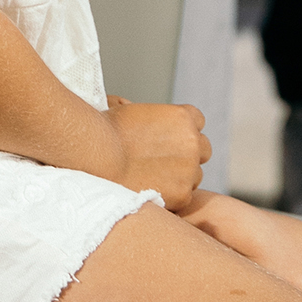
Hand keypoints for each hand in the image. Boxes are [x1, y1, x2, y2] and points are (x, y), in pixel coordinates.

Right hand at [106, 95, 209, 211]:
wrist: (97, 154)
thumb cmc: (104, 129)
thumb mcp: (125, 107)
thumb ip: (140, 110)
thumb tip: (129, 106)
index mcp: (183, 116)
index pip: (198, 121)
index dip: (182, 131)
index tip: (168, 138)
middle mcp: (193, 141)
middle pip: (203, 149)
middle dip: (188, 154)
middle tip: (163, 161)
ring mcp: (190, 168)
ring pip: (196, 175)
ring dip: (181, 177)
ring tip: (152, 178)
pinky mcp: (183, 193)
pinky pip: (185, 195)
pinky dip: (171, 195)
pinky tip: (150, 190)